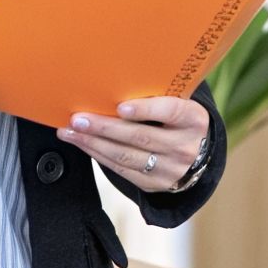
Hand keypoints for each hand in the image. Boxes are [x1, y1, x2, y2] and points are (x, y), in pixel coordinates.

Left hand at [60, 97, 209, 192]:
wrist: (197, 155)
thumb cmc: (178, 120)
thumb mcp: (180, 104)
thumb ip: (158, 96)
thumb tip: (113, 83)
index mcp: (194, 120)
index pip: (170, 112)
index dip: (145, 110)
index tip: (120, 107)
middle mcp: (184, 147)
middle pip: (140, 137)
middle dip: (105, 127)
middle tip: (78, 118)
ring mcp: (170, 169)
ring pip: (125, 156)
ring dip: (93, 143)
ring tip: (70, 131)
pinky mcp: (154, 184)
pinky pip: (121, 170)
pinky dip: (98, 155)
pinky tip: (83, 143)